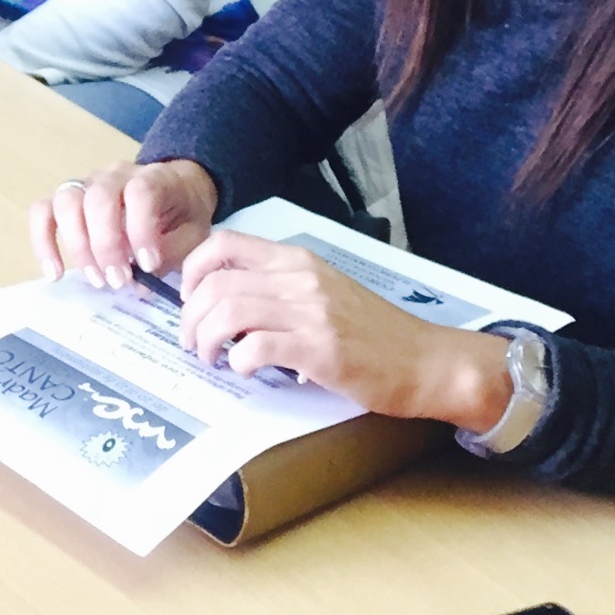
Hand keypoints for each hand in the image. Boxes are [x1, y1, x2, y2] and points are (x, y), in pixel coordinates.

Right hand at [30, 158, 215, 289]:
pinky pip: (43, 211)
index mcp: (153, 177)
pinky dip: (43, 241)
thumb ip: (171, 254)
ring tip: (96, 279)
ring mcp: (87, 182)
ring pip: (66, 201)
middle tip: (118, 280)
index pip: (140, 192)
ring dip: (77, 245)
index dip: (140, 229)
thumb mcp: (193, 234)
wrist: (174, 188)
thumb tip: (140, 283)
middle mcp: (116, 175)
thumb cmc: (183, 213)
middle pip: (98, 198)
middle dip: (105, 245)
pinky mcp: (68, 197)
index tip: (148, 265)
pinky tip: (55, 273)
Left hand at [176, 232, 509, 422]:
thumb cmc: (374, 332)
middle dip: (190, 316)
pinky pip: (256, 347)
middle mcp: (300, 279)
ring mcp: (310, 312)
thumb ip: (281, 287)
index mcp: (297, 260)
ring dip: (206, 339)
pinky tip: (245, 370)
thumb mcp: (325, 291)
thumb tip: (228, 301)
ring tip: (210, 357)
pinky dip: (238, 361)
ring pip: (228, 312)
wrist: (427, 361)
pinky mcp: (320, 349)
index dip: (192, 269)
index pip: (224, 244)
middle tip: (191, 340)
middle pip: (216, 284)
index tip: (187, 297)